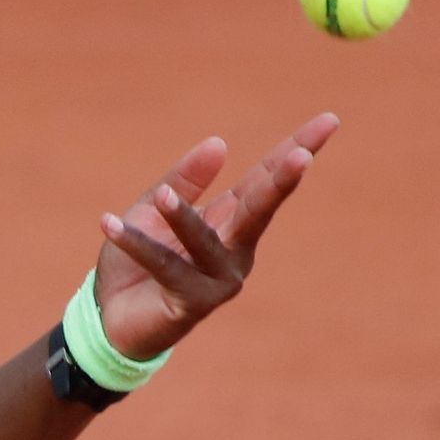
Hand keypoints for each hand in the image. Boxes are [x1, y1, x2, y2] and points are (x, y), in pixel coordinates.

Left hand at [90, 112, 339, 360]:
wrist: (109, 318)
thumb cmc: (136, 262)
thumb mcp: (153, 209)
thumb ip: (182, 180)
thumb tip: (219, 144)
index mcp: (230, 222)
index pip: (264, 180)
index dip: (295, 150)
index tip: (329, 121)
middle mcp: (234, 251)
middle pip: (259, 208)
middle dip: (280, 182)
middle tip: (302, 157)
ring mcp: (218, 280)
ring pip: (204, 241)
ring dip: (181, 217)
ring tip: (163, 195)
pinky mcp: (192, 304)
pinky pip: (163, 267)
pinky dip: (136, 245)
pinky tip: (110, 224)